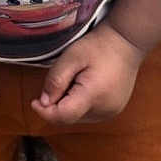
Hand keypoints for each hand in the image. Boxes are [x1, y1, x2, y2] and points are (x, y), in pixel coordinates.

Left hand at [31, 22, 146, 124]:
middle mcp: (104, 110)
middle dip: (57, 105)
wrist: (126, 41)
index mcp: (94, 96)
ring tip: (75, 80)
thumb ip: (56, 79)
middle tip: (61, 80)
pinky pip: (89, 114)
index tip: (34, 101)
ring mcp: (111, 112)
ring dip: (68, 105)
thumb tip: (44, 102)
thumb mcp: (72, 57)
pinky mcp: (114, 110)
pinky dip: (79, 104)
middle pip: (69, 118)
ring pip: (78, 118)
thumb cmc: (98, 46)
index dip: (45, 112)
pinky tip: (84, 86)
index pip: (63, 116)